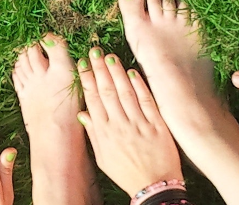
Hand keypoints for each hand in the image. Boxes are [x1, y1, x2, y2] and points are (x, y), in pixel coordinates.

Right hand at [77, 47, 181, 196]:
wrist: (154, 187)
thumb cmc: (126, 173)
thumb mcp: (103, 158)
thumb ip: (93, 134)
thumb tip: (82, 114)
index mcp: (104, 133)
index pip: (92, 100)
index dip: (87, 80)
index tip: (83, 64)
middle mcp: (119, 126)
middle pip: (107, 92)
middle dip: (99, 70)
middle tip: (94, 51)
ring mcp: (138, 124)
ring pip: (125, 93)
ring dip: (116, 73)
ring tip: (109, 56)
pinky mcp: (156, 126)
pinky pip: (146, 101)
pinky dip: (139, 86)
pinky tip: (132, 72)